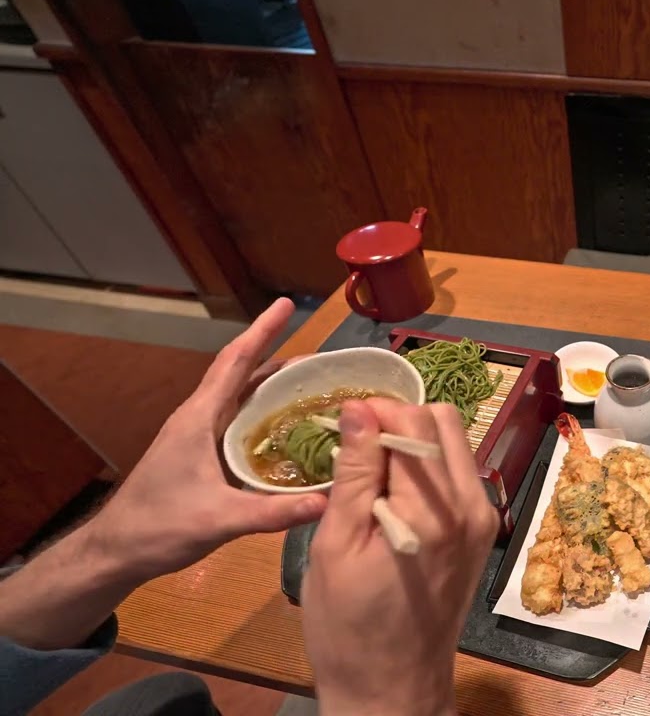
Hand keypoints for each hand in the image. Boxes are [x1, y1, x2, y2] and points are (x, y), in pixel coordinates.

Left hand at [88, 297, 327, 582]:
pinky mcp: (201, 455)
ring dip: (273, 386)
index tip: (284, 304)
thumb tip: (327, 502)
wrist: (116, 551)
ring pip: (241, 399)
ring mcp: (198, 436)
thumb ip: (272, 512)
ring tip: (312, 384)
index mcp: (199, 419)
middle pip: (242, 374)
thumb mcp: (218, 520)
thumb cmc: (158, 527)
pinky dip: (266, 414)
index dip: (261, 332)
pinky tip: (288, 428)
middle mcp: (199, 419)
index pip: (235, 363)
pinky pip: (240, 422)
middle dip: (277, 355)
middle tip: (320, 354)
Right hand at [303, 399, 497, 715]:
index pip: (415, 422)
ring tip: (367, 475)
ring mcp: (482, 519)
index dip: (375, 411)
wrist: (392, 690)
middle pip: (443, 422)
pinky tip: (390, 496)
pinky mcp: (479, 532)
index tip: (341, 425)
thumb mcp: (336, 548)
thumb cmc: (350, 630)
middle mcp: (471, 507)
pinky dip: (426, 470)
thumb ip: (355, 473)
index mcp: (435, 511)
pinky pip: (457, 475)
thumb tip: (358, 409)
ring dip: (412, 445)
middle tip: (353, 449)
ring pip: (453, 444)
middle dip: (397, 421)